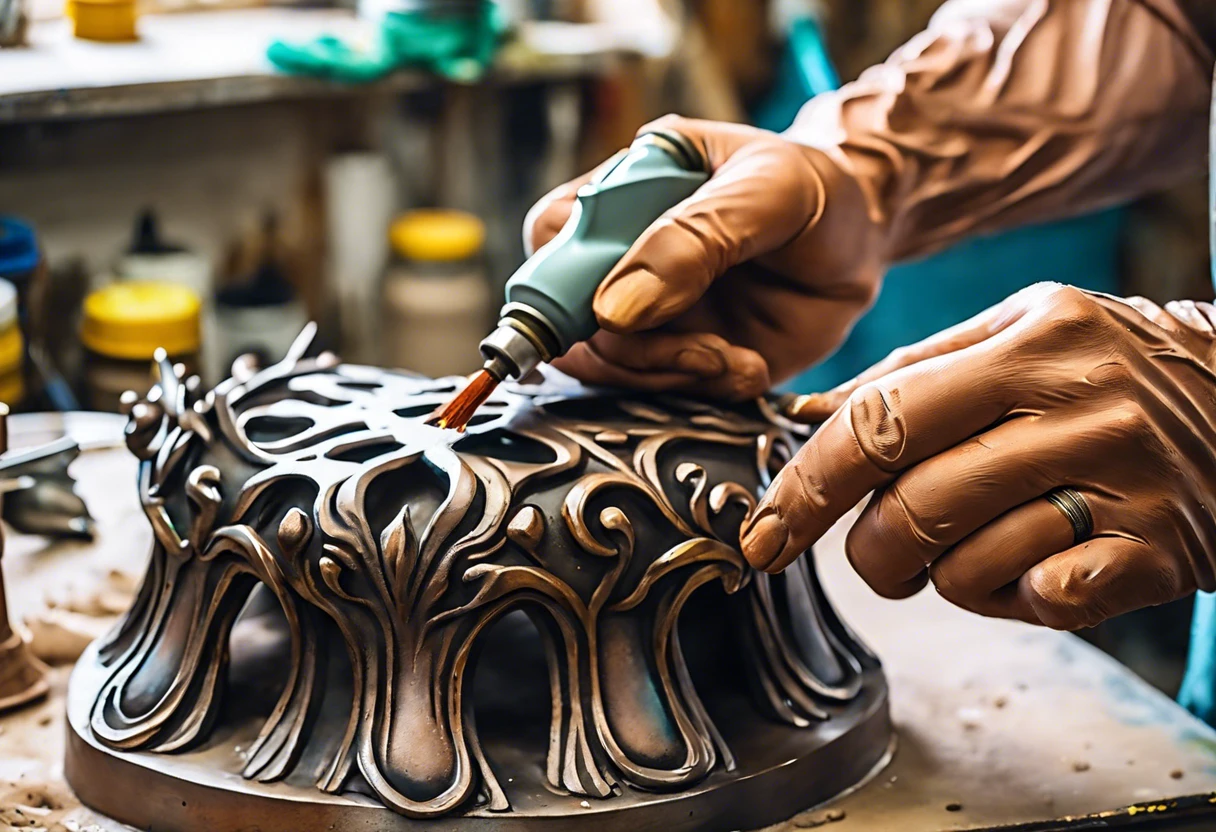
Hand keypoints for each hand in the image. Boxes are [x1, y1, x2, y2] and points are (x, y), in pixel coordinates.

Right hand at [525, 115, 882, 400]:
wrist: (864, 239)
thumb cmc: (816, 191)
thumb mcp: (769, 190)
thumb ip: (695, 238)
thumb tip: (613, 308)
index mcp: (628, 185)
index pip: (553, 235)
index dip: (564, 285)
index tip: (612, 318)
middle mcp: (623, 250)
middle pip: (569, 316)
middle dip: (632, 349)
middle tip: (703, 352)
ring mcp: (647, 306)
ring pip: (610, 364)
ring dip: (670, 374)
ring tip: (736, 360)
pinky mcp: (677, 351)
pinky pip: (659, 389)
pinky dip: (700, 390)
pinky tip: (746, 367)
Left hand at [739, 283, 1215, 629]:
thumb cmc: (1111, 370)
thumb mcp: (1021, 332)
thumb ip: (912, 369)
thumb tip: (806, 415)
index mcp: (1029, 341)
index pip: (882, 418)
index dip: (808, 485)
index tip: (767, 532)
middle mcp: (1078, 404)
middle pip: (914, 504)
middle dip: (871, 551)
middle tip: (882, 555)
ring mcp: (1126, 479)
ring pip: (969, 565)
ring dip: (950, 577)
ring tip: (986, 546)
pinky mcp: (1161, 550)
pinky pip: (1046, 600)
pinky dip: (1024, 598)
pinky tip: (1048, 564)